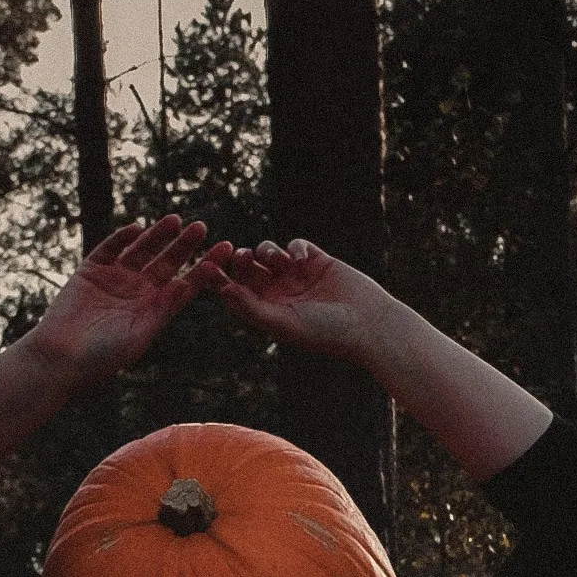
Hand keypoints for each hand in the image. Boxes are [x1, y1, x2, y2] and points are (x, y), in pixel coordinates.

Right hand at [24, 217, 224, 390]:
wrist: (61, 358)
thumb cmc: (102, 356)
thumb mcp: (140, 333)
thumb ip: (162, 308)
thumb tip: (186, 283)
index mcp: (155, 309)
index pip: (186, 283)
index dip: (205, 266)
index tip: (226, 250)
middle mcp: (138, 291)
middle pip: (166, 262)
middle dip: (184, 245)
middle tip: (201, 226)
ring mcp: (114, 279)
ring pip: (141, 251)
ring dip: (157, 235)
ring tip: (175, 220)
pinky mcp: (90, 271)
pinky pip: (109, 249)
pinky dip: (121, 238)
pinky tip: (137, 228)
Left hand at [199, 237, 385, 356]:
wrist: (370, 325)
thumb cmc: (326, 332)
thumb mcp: (284, 323)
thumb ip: (252, 308)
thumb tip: (222, 291)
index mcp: (267, 312)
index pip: (235, 291)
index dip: (219, 279)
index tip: (207, 267)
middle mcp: (279, 293)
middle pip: (248, 268)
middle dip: (241, 260)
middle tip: (241, 256)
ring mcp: (298, 275)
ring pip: (269, 252)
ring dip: (268, 251)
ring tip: (281, 261)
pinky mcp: (318, 261)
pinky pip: (296, 244)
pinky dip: (295, 246)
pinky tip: (302, 258)